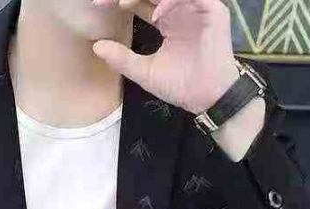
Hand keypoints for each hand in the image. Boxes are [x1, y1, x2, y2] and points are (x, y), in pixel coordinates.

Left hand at [90, 0, 239, 114]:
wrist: (206, 97)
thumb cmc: (179, 86)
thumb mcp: (145, 72)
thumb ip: (122, 59)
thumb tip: (96, 47)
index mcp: (165, 19)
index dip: (120, 0)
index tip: (98, 5)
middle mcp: (180, 9)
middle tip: (108, 0)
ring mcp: (196, 8)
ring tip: (125, 3)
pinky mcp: (213, 11)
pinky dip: (171, 2)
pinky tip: (156, 15)